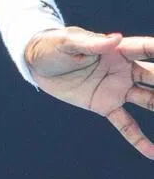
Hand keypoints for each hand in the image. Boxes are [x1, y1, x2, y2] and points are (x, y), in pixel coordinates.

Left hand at [26, 28, 153, 157]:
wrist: (36, 63)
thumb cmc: (52, 46)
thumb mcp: (67, 43)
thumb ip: (90, 43)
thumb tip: (115, 39)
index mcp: (116, 50)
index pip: (146, 49)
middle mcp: (123, 70)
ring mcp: (117, 89)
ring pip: (150, 101)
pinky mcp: (105, 105)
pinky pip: (126, 125)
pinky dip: (140, 139)